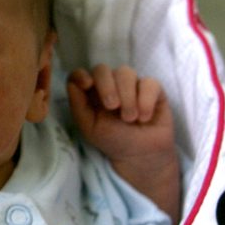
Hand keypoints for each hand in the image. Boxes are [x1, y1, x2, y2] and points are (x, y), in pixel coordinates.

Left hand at [67, 65, 179, 224]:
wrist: (140, 155)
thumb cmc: (113, 140)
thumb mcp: (90, 128)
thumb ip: (78, 106)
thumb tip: (71, 84)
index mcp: (90, 93)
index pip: (80, 74)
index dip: (80, 74)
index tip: (87, 85)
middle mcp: (109, 84)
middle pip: (102, 68)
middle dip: (106, 85)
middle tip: (112, 107)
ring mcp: (131, 84)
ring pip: (126, 72)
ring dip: (127, 96)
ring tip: (129, 118)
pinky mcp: (153, 89)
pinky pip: (150, 82)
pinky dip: (146, 100)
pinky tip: (144, 117)